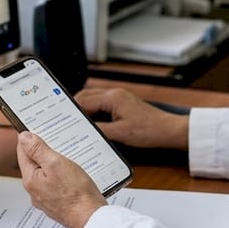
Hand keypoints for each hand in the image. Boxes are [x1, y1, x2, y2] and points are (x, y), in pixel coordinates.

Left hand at [15, 131, 107, 227]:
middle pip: (34, 164)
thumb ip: (37, 150)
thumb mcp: (56, 164)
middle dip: (44, 152)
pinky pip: (55, 185)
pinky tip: (73, 175)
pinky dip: (62, 177)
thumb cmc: (76, 194)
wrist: (91, 219)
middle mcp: (34, 191)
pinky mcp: (57, 204)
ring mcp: (45, 199)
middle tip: (57, 142)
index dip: (30, 139)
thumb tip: (23, 137)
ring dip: (54, 165)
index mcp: (30, 179)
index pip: (23, 152)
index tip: (39, 130)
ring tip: (68, 158)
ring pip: (46, 175)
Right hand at [74, 87, 189, 149]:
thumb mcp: (120, 133)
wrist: (168, 130)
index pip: (84, 101)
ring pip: (93, 99)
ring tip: (74, 122)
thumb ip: (99, 130)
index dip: (71, 111)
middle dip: (74, 108)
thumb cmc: (148, 130)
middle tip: (63, 119)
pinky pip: (102, 104)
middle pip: (86, 97)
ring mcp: (119, 97)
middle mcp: (114, 93)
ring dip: (84, 109)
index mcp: (112, 97)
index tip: (60, 118)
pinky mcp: (122, 103)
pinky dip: (93, 111)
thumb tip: (82, 130)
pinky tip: (90, 122)